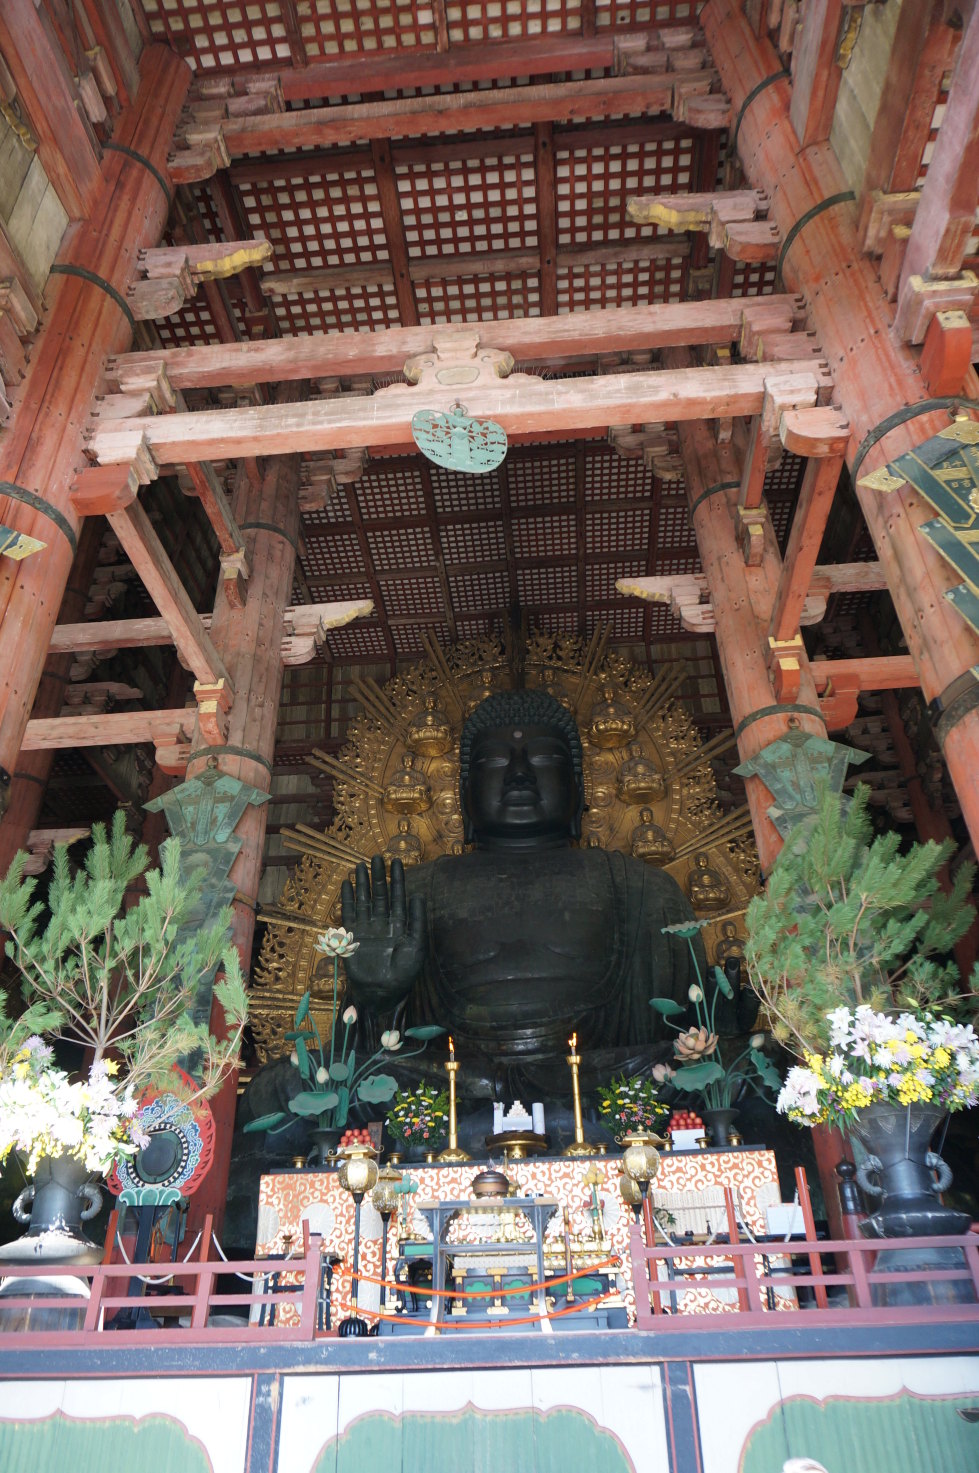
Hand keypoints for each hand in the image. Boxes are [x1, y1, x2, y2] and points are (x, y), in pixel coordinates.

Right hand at [339, 856, 425, 1012]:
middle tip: (378, 856)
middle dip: (379, 876)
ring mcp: (367, 928)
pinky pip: (349, 913)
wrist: (382, 992)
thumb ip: (416, 920)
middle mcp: (383, 923)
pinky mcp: (353, 935)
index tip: (397, 861)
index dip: (398, 879)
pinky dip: (348, 899)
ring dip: (362, 883)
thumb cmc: (403, 972)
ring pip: (364, 900)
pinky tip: (347, 884)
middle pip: (380, 894)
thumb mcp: (416, 946)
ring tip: (361, 865)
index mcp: (400, 924)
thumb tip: (417, 895)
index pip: (399, 896)